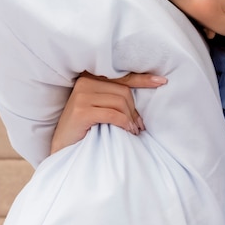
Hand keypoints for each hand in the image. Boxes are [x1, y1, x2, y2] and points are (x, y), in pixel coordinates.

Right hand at [50, 72, 166, 154]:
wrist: (63, 148)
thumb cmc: (86, 128)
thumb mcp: (101, 109)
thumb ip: (116, 99)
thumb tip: (142, 106)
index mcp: (90, 79)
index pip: (122, 77)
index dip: (143, 79)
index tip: (162, 81)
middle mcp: (84, 83)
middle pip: (124, 91)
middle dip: (134, 110)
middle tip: (137, 126)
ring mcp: (81, 96)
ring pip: (120, 102)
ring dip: (130, 119)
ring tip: (132, 131)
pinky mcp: (81, 111)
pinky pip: (113, 114)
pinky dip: (123, 123)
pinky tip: (126, 131)